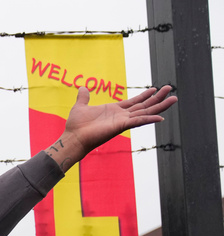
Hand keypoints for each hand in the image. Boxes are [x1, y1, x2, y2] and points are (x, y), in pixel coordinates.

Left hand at [45, 85, 176, 171]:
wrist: (73, 137)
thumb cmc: (76, 126)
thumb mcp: (80, 106)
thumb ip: (84, 97)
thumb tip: (82, 87)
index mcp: (114, 110)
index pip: (134, 102)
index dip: (144, 95)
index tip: (155, 89)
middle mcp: (121, 116)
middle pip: (144, 106)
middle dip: (157, 98)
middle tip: (170, 89)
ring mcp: (122, 121)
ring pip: (145, 112)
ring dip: (159, 106)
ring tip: (174, 98)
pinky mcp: (121, 126)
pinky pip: (138, 121)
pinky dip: (149, 119)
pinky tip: (161, 117)